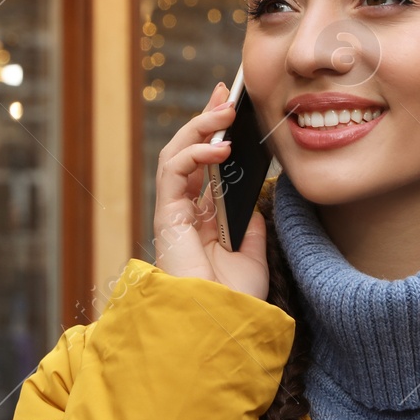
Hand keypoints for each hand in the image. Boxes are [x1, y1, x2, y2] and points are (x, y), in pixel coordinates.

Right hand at [151, 82, 269, 299]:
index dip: (215, 134)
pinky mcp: (166, 217)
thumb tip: (253, 198)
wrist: (222, 326)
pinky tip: (217, 147)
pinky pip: (172, 173)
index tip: (232, 107)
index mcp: (202, 219)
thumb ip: (250, 225)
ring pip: (175, 156)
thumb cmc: (234, 299)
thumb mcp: (253, 254)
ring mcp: (173, 214)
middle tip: (226, 93)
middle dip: (205, 119)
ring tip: (224, 111)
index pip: (205, 165)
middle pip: (188, 154)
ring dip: (198, 129)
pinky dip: (192, 154)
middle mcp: (184, 213)